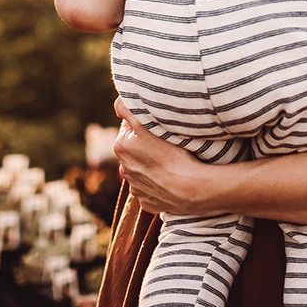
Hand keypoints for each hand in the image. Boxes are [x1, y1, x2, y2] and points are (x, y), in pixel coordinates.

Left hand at [113, 97, 220, 216]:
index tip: (159, 128)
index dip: (145, 125)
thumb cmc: (172, 154)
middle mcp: (123, 169)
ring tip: (170, 163)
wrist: (190, 189)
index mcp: (121, 147)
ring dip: (153, 165)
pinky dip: (159, 184)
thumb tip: (117, 104)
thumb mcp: (146, 125)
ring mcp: (136, 188)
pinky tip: (170, 179)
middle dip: (147, 146)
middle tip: (167, 145)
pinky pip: (152, 189)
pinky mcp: (147, 202)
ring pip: (144, 169)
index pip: (130, 128)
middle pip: (136, 150)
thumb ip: (127, 109)